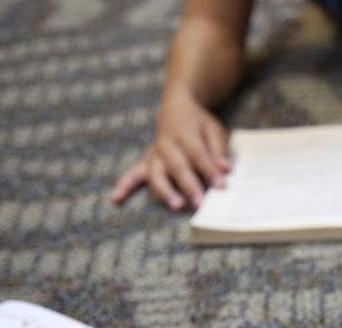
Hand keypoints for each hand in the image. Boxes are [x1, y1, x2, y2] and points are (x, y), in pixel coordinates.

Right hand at [111, 87, 230, 209]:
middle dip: (189, 185)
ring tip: (177, 205)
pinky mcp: (146, 162)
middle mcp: (166, 145)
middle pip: (177, 166)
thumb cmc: (199, 124)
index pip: (198, 154)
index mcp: (185, 134)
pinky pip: (132, 174)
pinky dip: (124, 186)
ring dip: (165, 191)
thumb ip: (218, 150)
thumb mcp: (214, 130)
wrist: (176, 108)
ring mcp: (154, 154)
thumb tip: (225, 169)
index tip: (221, 186)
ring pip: (156, 174)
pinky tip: (116, 199)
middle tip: (200, 202)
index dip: (209, 170)